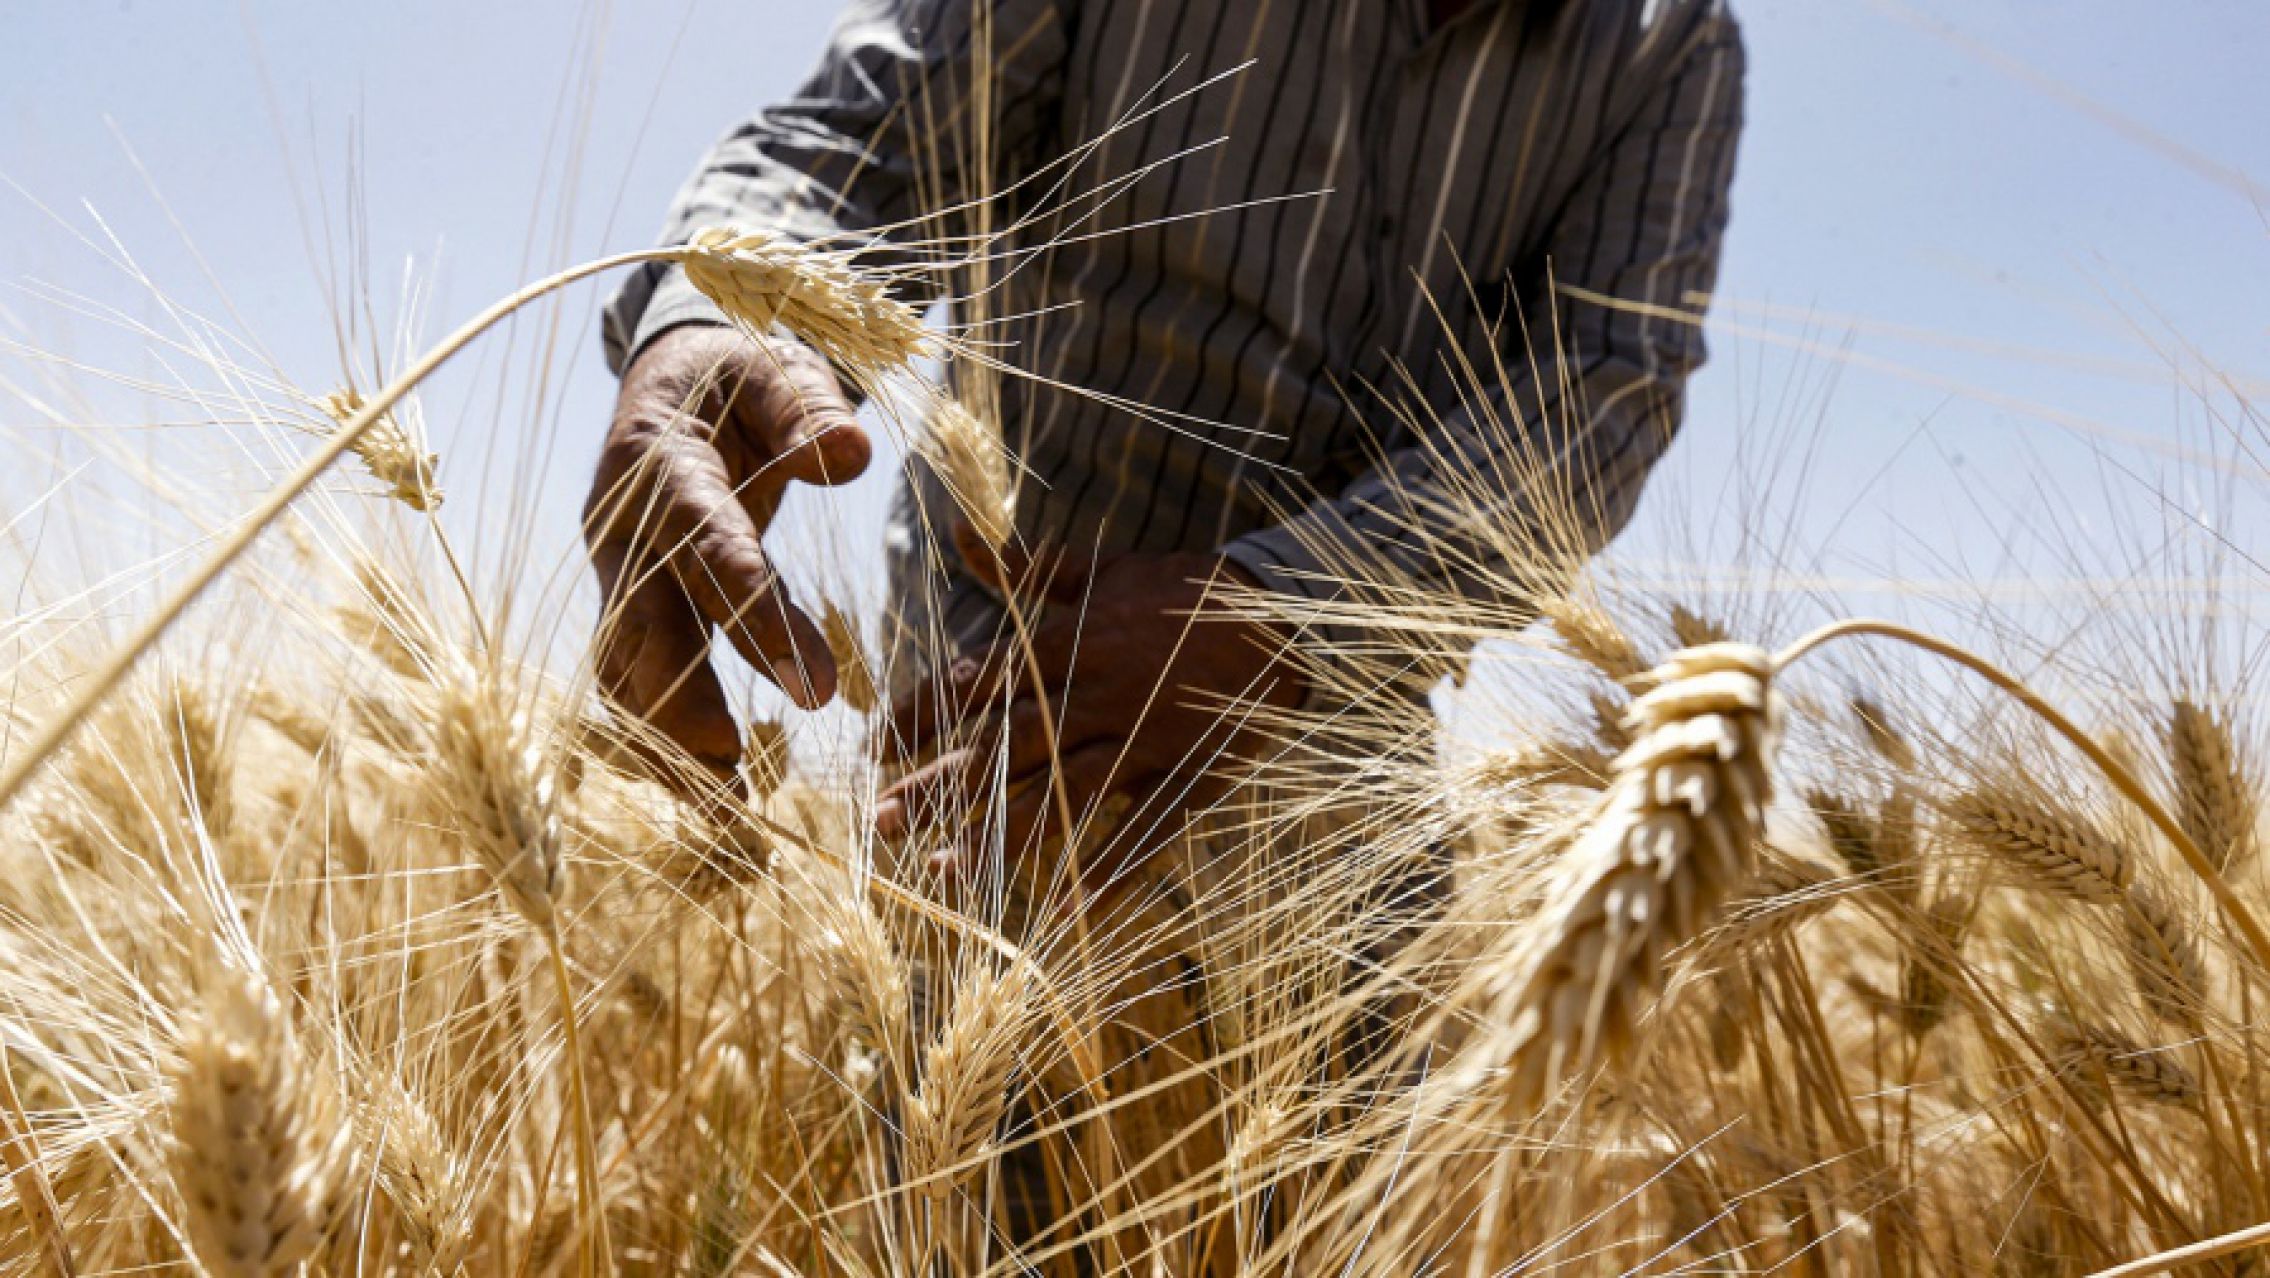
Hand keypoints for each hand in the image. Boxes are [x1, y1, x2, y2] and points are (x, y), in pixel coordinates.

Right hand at [584, 326, 869, 775]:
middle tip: (742, 768)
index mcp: (657, 460)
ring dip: (669, 740)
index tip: (810, 683)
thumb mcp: (775, 367)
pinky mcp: (629, 604)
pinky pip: (636, 680)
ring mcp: (617, 571)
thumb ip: (809, 409)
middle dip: (688, 700)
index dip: (752, 611)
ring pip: (627, 669)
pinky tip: (716, 791)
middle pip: (644, 625)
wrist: (669, 377)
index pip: (704, 542)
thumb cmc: (736, 375)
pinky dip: (667, 737)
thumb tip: (854, 452)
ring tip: (730, 812)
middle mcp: (621, 526)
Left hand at [872, 527, 1305, 887]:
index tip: (880, 747)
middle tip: (882, 821)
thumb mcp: (1108, 570)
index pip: (983, 681)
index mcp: (1076, 638)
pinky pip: (1146, 830)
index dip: (926, 714)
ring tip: (944, 874)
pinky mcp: (1191, 774)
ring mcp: (1146, 739)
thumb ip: (1031, 568)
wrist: (1288, 614)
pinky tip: (1063, 911)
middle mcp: (1101, 691)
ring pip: (1062, 796)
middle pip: (1006, 745)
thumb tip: (963, 535)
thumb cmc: (1186, 592)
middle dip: (940, 785)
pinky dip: (1108, 871)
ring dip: (999, 837)